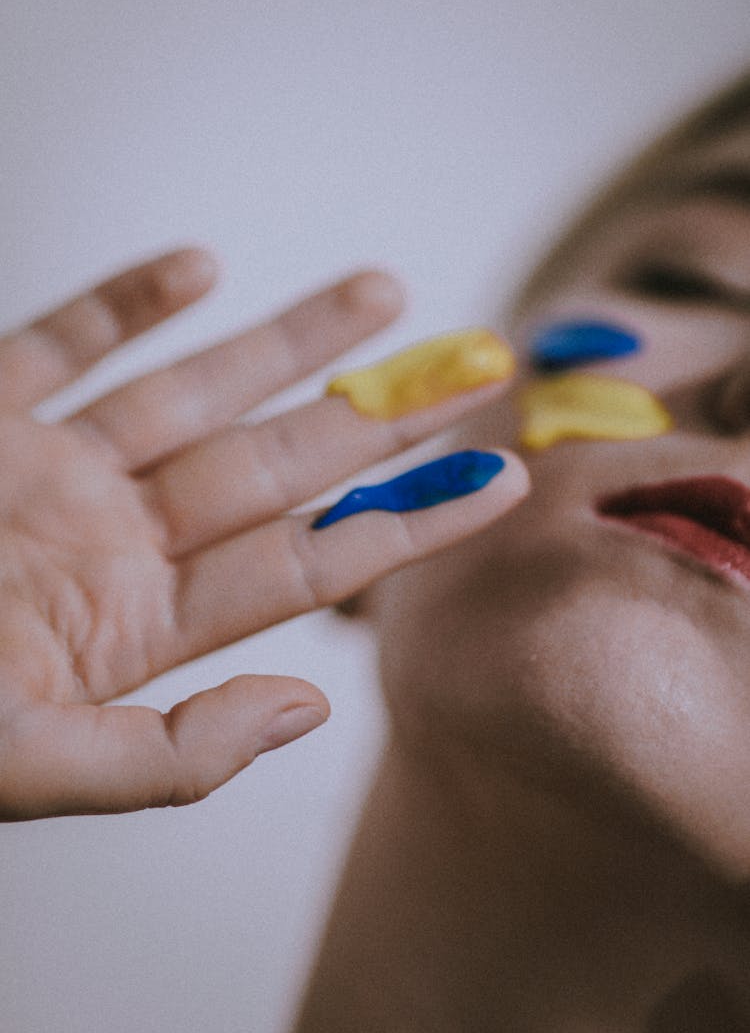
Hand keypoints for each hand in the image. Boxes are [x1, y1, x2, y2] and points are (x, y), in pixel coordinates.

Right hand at [0, 248, 525, 819]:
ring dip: (288, 340)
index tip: (498, 481)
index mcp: (137, 625)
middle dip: (379, 414)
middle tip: (479, 363)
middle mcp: (112, 538)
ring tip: (385, 292)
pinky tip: (202, 267)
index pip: (310, 565)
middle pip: (277, 464)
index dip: (408, 520)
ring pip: (194, 388)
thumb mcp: (31, 765)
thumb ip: (177, 753)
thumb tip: (313, 707)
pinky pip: (61, 343)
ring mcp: (49, 469)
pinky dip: (126, 301)